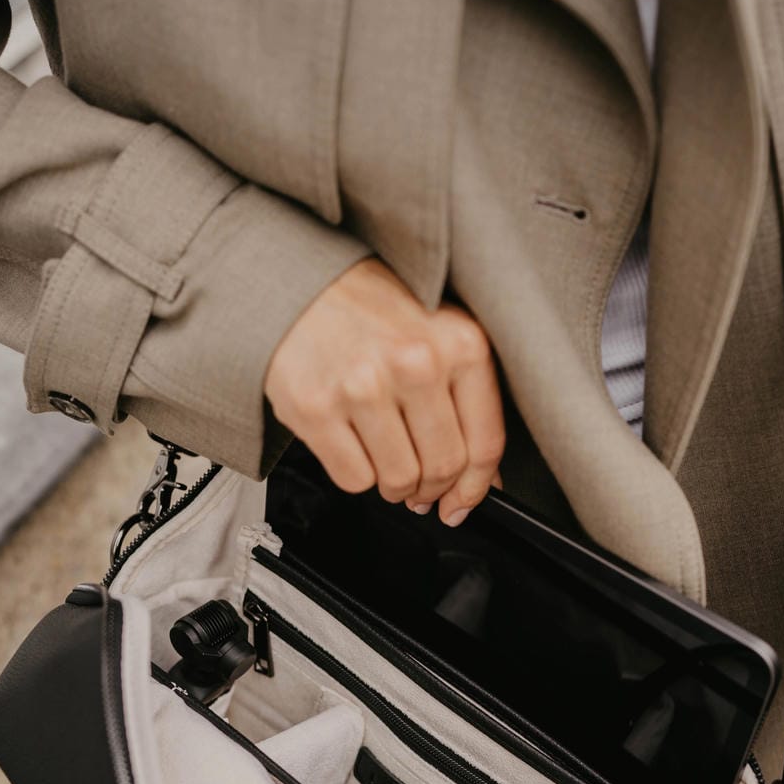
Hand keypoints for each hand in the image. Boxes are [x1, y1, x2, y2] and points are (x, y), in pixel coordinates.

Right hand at [265, 257, 503, 524]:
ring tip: (385, 461)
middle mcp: (416, 362)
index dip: (476, 488)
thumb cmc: (372, 310)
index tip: (463, 502)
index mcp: (460, 343)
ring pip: (399, 480)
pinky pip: (354, 479)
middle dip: (433, 489)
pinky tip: (353, 445)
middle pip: (443, 467)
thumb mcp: (437, 337)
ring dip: (395, 486)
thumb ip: (465, 400)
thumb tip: (485, 479)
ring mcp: (363, 386)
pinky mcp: (316, 408)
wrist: (298, 280)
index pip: (484, 443)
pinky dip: (356, 474)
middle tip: (420, 486)